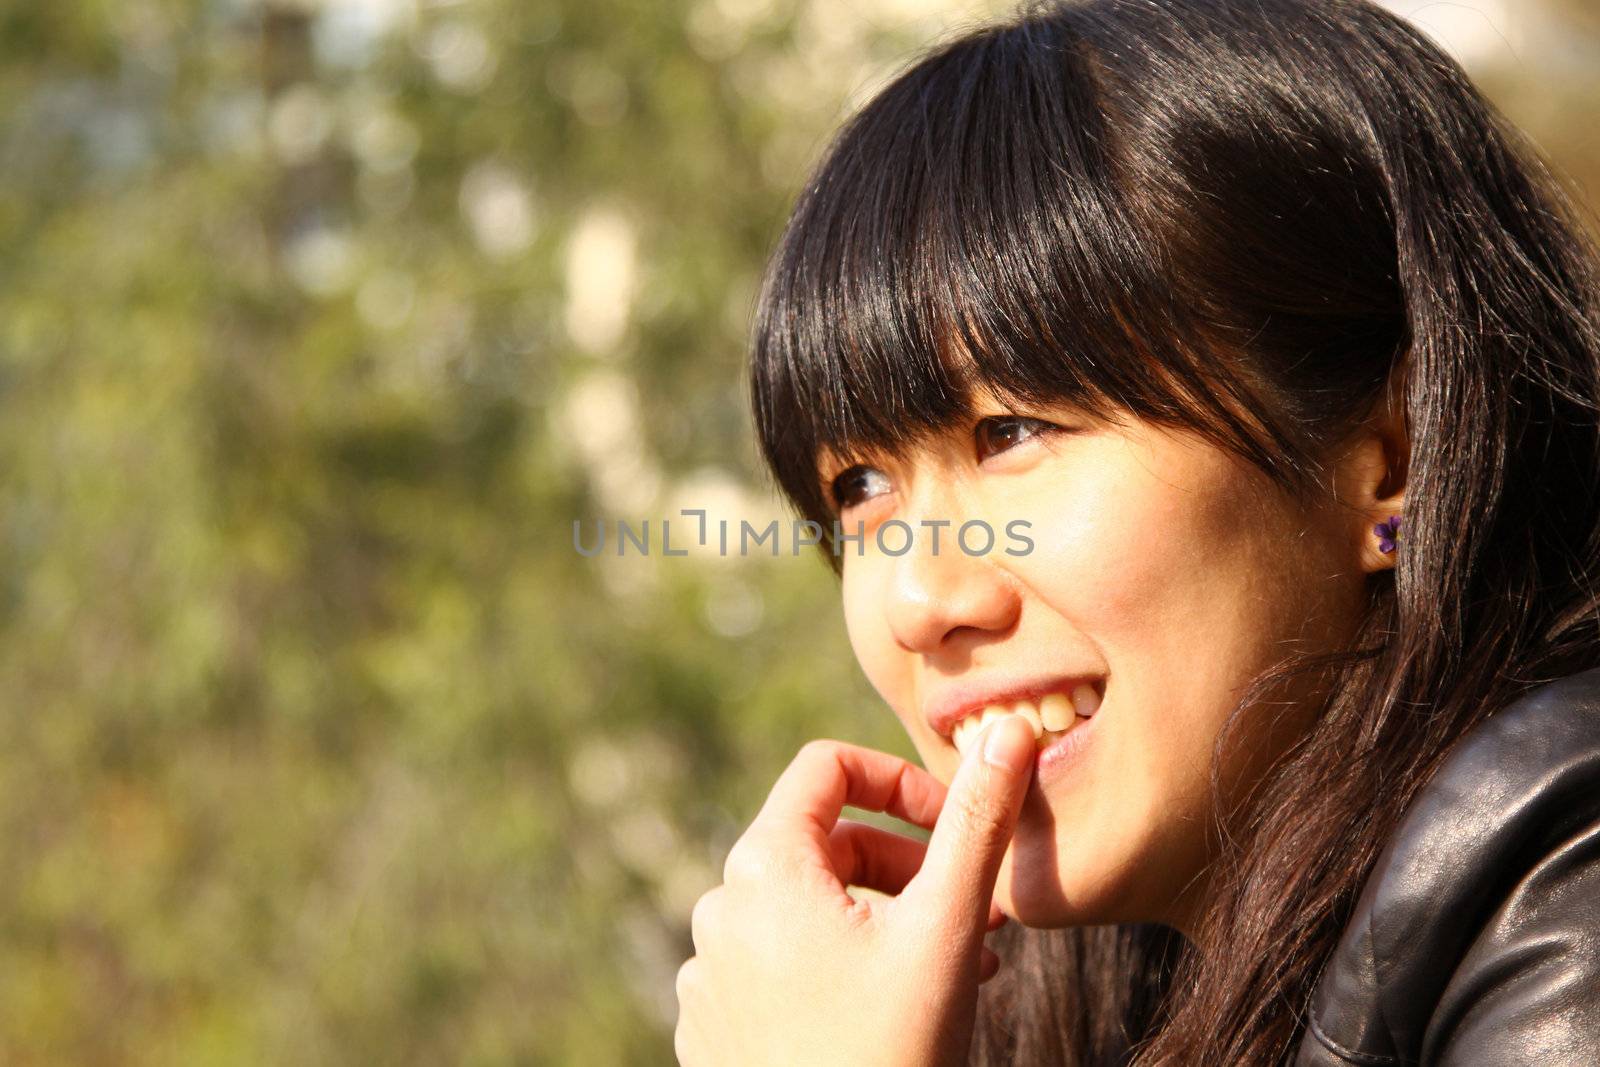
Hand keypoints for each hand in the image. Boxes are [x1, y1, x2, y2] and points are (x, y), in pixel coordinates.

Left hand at [674, 715, 1036, 1066]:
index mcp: (762, 868)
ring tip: (953, 968)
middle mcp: (717, 911)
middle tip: (975, 916)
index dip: (901, 784)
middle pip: (823, 844)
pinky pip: (777, 968)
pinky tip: (895, 1012)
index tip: (955, 830)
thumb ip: (976, 820)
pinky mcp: (712, 1030)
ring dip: (883, 922)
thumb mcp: (946, 927)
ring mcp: (706, 975)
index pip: (828, 768)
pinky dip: (838, 969)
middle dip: (907, 868)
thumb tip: (1007, 731)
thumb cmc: (896, 1053)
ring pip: (807, 911)